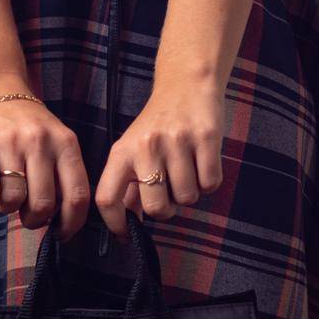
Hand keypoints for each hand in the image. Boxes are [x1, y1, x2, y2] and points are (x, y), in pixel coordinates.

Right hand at [0, 97, 90, 241]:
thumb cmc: (29, 125)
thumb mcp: (57, 140)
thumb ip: (64, 174)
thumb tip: (64, 220)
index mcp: (65, 144)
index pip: (77, 195)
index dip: (71, 223)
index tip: (62, 233)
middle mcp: (40, 141)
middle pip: (43, 204)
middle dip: (35, 220)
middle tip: (28, 216)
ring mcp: (9, 141)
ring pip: (12, 199)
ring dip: (8, 207)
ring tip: (7, 195)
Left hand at [94, 77, 225, 241]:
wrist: (186, 83)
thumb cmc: (158, 123)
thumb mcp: (133, 148)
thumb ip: (129, 184)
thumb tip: (128, 223)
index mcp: (123, 151)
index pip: (108, 197)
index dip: (116, 224)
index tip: (128, 235)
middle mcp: (147, 146)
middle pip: (156, 208)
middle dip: (167, 209)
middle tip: (169, 190)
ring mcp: (177, 142)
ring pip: (187, 198)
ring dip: (190, 191)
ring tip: (187, 168)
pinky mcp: (206, 137)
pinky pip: (210, 184)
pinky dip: (209, 181)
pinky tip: (202, 161)